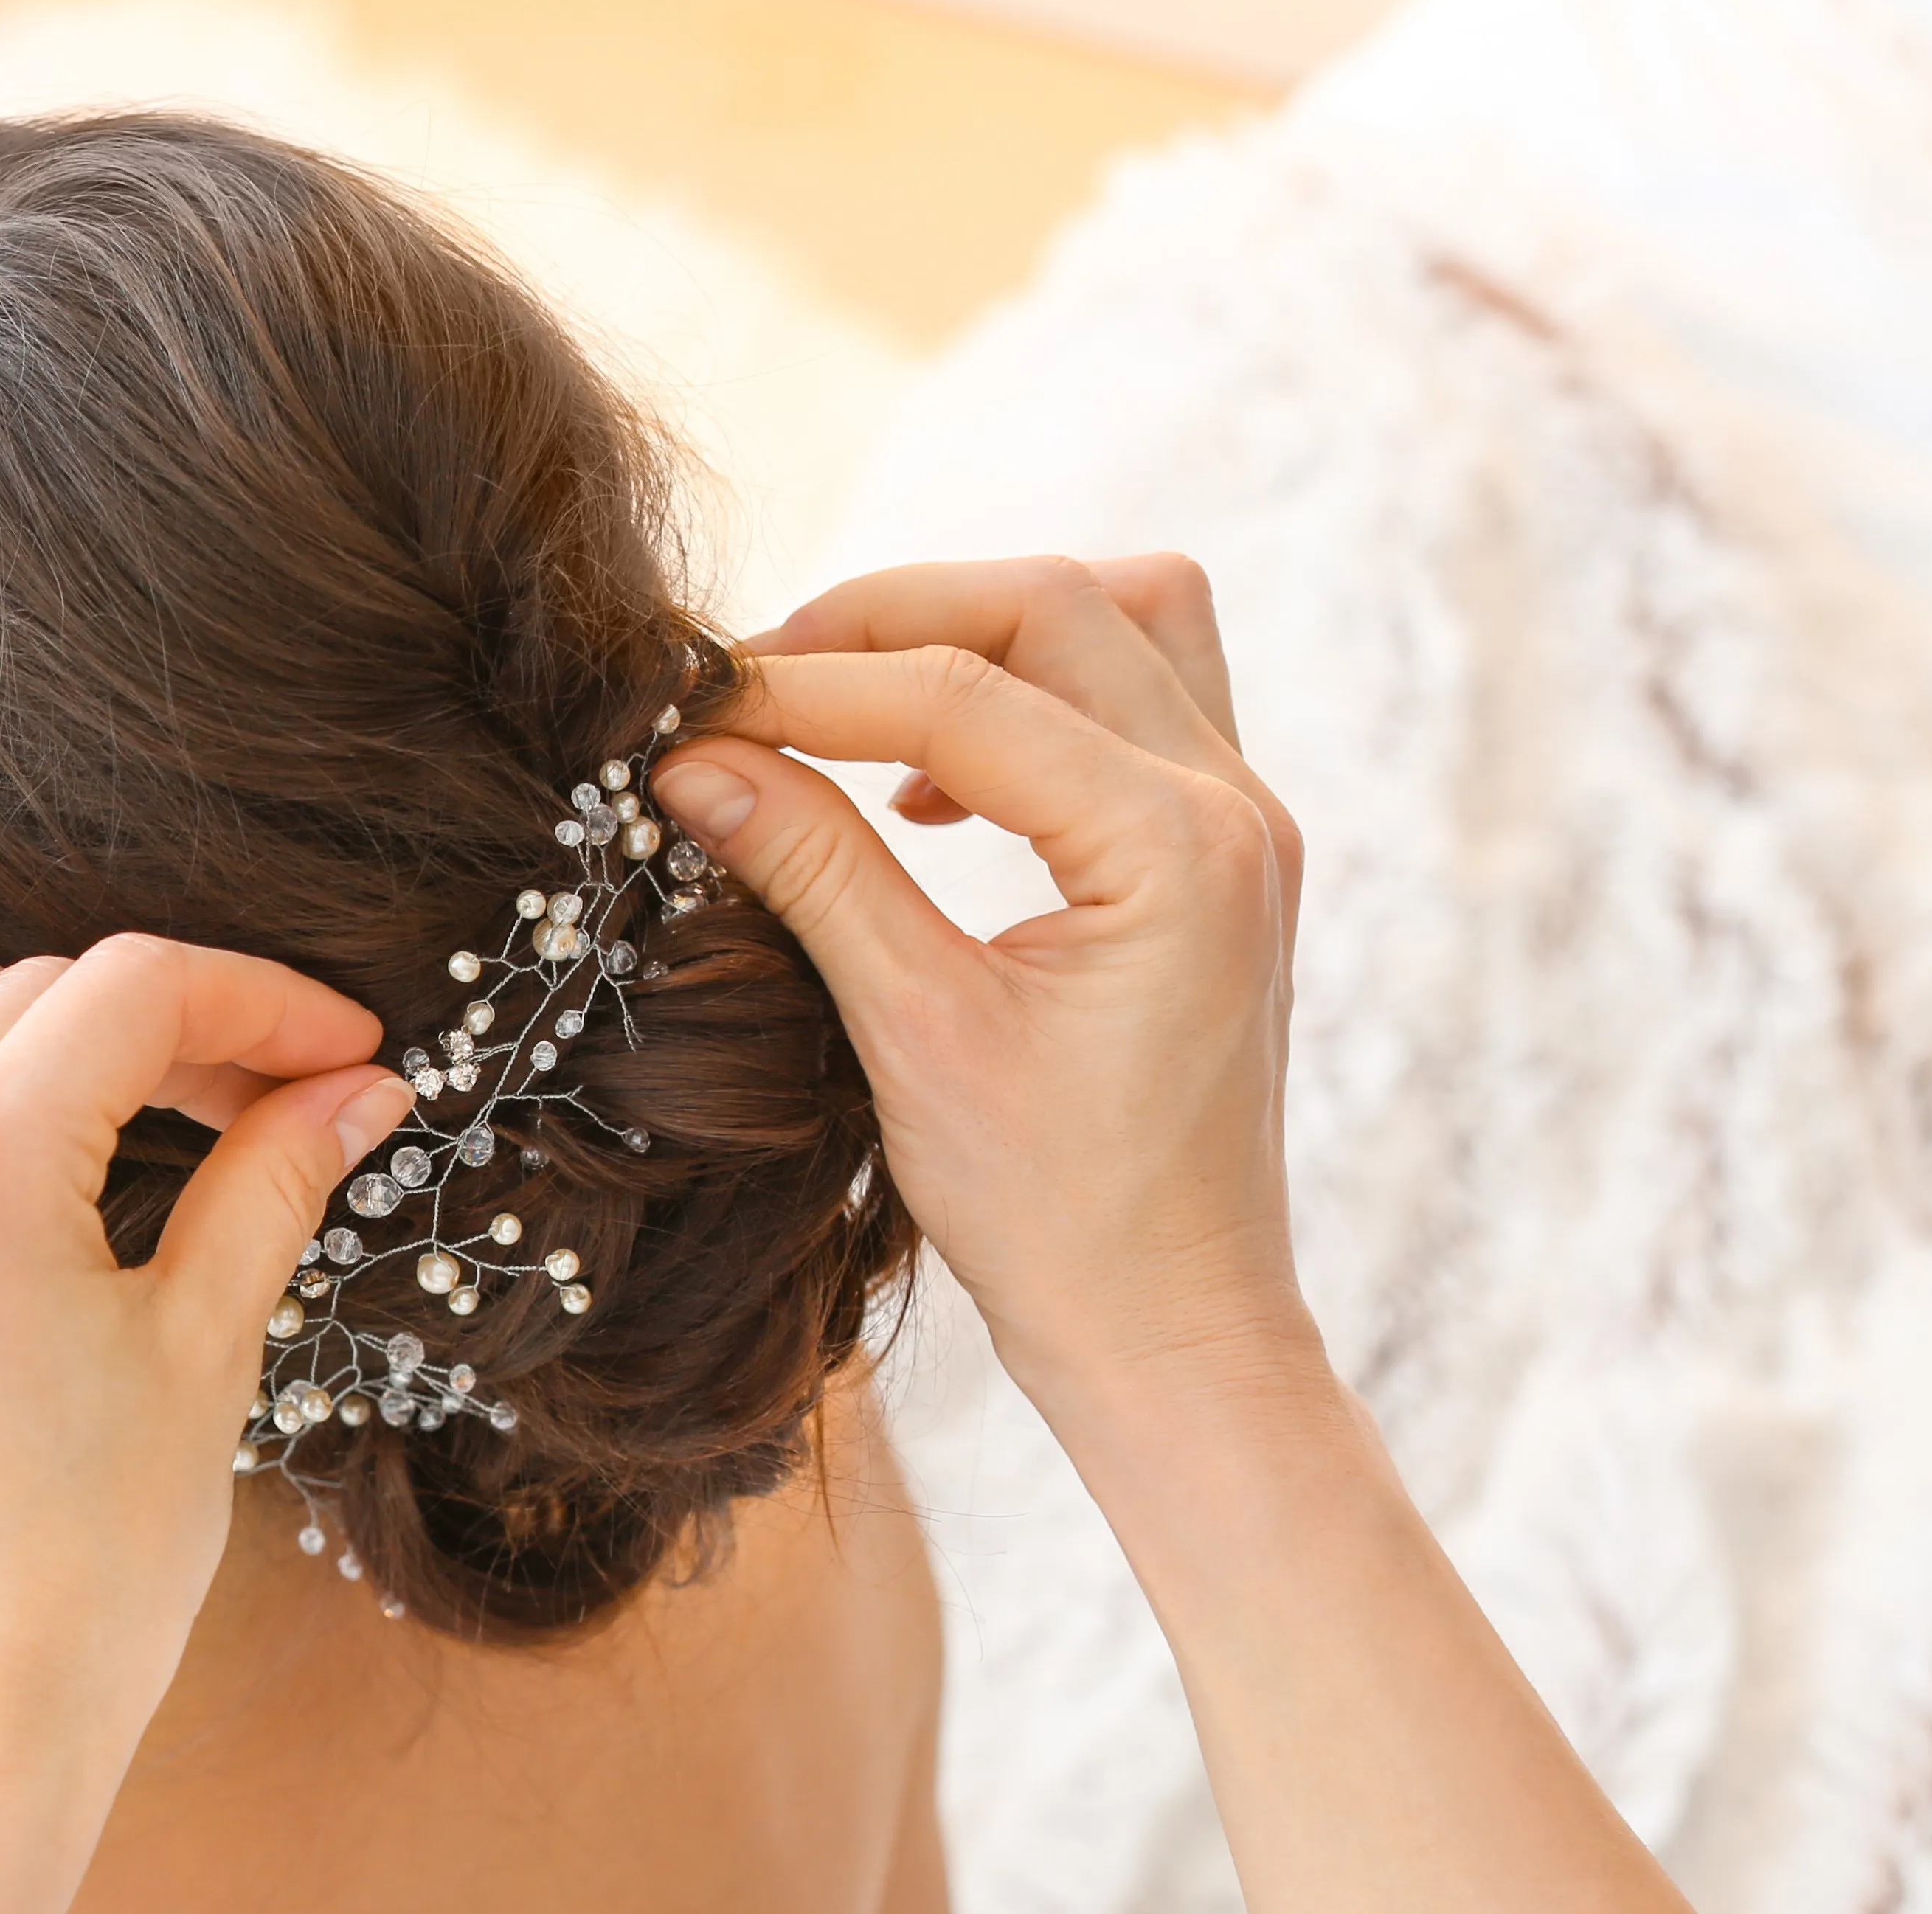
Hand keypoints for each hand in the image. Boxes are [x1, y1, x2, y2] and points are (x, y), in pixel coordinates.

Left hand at [0, 918, 412, 1913]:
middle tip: (262, 1104)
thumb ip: (270, 1187)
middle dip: (166, 1023)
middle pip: (27, 984)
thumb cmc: (82, 1573)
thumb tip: (354, 1089)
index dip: (264, 1002)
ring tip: (71, 1091)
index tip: (342, 1056)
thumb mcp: (202, 1355)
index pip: (138, 990)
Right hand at [652, 554, 1309, 1414]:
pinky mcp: (1222, 852)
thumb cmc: (1054, 1217)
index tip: (688, 708)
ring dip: (979, 631)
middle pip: (1055, 604)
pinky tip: (927, 788)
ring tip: (852, 702)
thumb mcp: (913, 1034)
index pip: (963, 695)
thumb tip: (689, 760)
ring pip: (1121, 617)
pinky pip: (1136, 696)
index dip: (808, 686)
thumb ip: (813, 870)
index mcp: (1175, 851)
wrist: (1172, 1328)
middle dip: (890, 618)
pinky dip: (1026, 695)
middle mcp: (1234, 807)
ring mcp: (1243, 822)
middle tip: (756, 682)